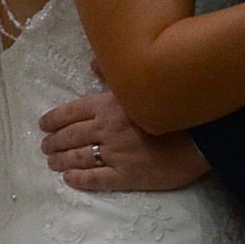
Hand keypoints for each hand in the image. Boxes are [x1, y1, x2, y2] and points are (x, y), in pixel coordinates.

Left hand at [39, 88, 209, 195]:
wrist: (201, 136)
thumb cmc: (174, 105)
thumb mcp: (143, 82)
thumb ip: (114, 74)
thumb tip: (93, 63)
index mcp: (108, 105)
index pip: (71, 112)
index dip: (53, 119)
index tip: (42, 124)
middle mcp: (106, 129)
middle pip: (71, 136)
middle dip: (54, 141)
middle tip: (44, 146)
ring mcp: (115, 154)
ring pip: (78, 158)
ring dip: (61, 160)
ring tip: (51, 163)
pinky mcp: (126, 176)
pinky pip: (96, 179)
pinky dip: (79, 180)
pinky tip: (68, 180)